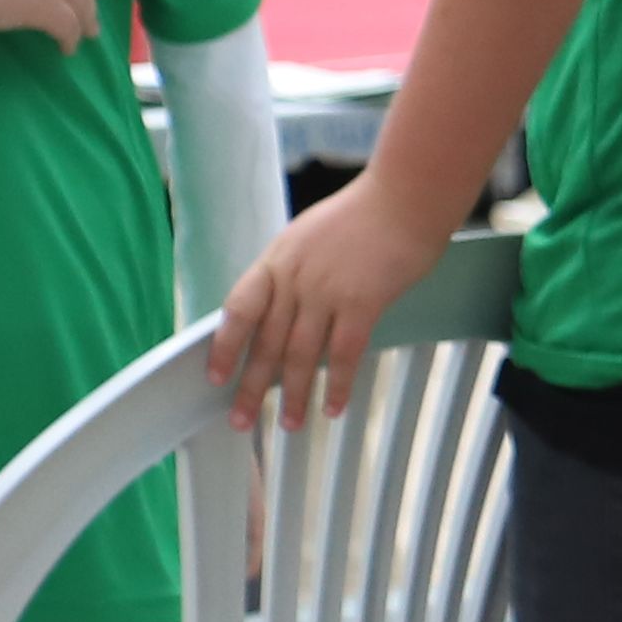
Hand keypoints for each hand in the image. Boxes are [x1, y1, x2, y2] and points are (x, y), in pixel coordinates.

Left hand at [212, 179, 454, 431]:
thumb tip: (292, 306)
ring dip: (294, 394)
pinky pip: (344, 352)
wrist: (406, 197)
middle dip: (251, 386)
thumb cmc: (367, 214)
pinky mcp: (362, 301)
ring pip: (302, 354)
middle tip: (241, 421)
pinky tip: (335, 407)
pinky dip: (339, 384)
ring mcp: (326, 291)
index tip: (215, 376)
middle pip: (267, 342)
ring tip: (290, 424)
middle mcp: (294, 278)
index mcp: (277, 260)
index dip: (225, 346)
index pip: (239, 309)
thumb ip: (296, 270)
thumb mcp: (312, 236)